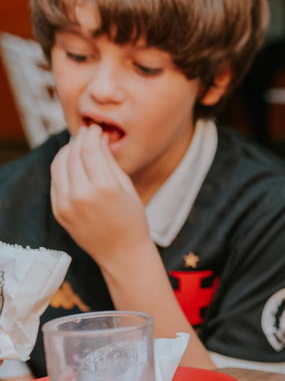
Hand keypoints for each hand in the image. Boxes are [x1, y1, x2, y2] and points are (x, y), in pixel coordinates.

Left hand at [49, 125, 150, 267]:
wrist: (121, 252)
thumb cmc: (132, 219)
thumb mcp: (127, 187)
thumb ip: (109, 161)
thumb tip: (98, 139)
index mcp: (104, 188)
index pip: (89, 150)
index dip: (91, 135)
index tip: (95, 128)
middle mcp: (81, 195)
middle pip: (72, 155)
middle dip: (79, 140)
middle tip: (86, 133)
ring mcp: (66, 205)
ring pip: (58, 166)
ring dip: (66, 152)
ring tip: (77, 145)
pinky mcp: (58, 211)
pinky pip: (56, 182)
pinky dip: (62, 168)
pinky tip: (72, 163)